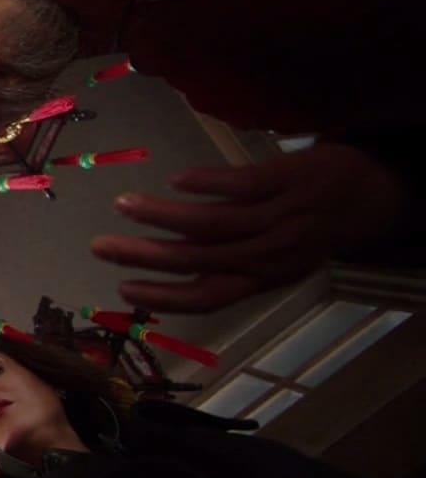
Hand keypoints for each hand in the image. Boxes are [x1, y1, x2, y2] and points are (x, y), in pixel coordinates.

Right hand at [90, 144, 406, 312]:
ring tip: (123, 205)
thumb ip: (233, 261)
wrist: (377, 191)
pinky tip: (176, 180)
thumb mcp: (278, 256)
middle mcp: (268, 255)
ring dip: (161, 217)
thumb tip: (174, 263)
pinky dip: (204, 185)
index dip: (162, 296)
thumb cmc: (317, 225)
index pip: (206, 297)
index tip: (121, 289)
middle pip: (197, 261)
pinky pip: (238, 186)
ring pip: (211, 225)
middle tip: (100, 246)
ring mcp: (278, 218)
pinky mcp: (285, 182)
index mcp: (264, 278)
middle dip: (142, 256)